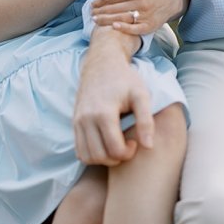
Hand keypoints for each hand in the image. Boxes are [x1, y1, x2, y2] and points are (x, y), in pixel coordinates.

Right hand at [72, 29, 152, 165]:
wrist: (101, 64)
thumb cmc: (125, 79)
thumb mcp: (141, 95)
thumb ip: (146, 121)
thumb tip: (148, 146)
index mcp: (103, 112)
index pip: (114, 150)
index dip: (129, 153)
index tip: (135, 142)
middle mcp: (86, 118)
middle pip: (99, 156)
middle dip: (116, 158)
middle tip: (127, 146)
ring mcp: (77, 121)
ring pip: (86, 156)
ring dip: (103, 159)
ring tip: (116, 146)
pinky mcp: (74, 122)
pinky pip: (79, 150)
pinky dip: (92, 154)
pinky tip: (105, 144)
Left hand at [90, 0, 185, 34]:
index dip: (100, 2)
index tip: (92, 5)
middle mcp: (142, 1)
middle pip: (116, 8)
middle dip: (101, 12)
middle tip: (91, 14)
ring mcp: (147, 14)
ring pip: (123, 18)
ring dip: (107, 20)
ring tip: (96, 20)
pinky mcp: (151, 25)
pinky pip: (136, 29)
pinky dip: (125, 28)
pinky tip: (114, 27)